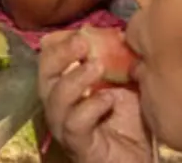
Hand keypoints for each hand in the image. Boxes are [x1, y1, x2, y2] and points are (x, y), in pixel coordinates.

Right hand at [39, 30, 152, 162]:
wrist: (136, 160)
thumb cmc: (129, 124)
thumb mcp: (126, 87)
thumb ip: (120, 65)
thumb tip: (125, 34)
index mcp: (66, 87)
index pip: (49, 59)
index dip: (60, 44)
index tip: (82, 31)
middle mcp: (58, 104)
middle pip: (44, 74)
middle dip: (60, 55)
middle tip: (82, 42)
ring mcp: (64, 125)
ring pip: (55, 98)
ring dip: (75, 78)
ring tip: (97, 67)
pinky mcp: (77, 144)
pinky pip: (74, 123)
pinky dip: (90, 107)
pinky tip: (109, 100)